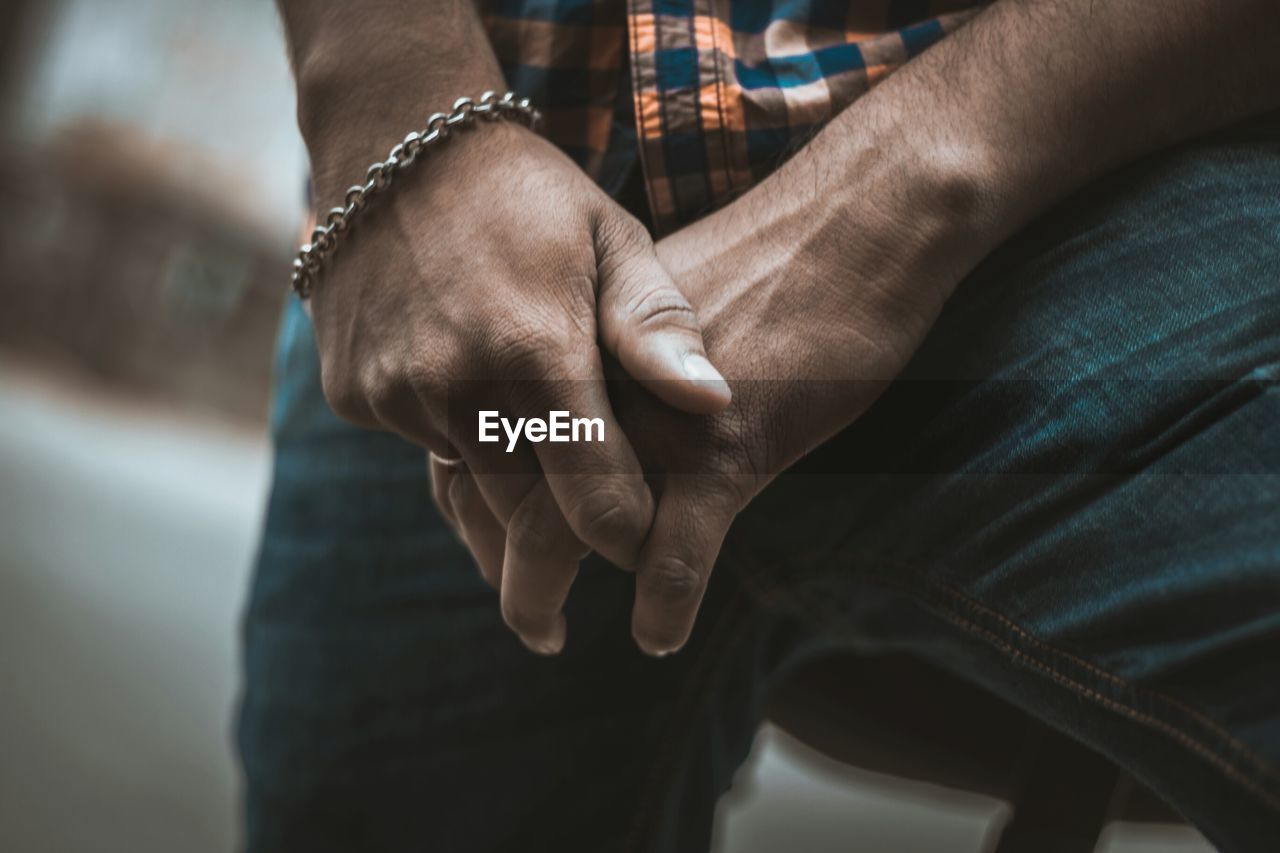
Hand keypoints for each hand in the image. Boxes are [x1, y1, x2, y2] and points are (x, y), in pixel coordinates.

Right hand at [308, 119, 731, 651]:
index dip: (626, 537)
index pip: (596, 501)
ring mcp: (396, 392)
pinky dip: (453, 447)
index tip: (641, 547)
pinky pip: (420, 450)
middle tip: (558, 611)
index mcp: (539, 350)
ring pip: (470, 489)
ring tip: (527, 511)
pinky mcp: (354, 395)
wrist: (397, 146)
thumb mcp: (613, 240)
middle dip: (556, 555)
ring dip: (506, 495)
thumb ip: (659, 326)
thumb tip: (716, 405)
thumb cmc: (531, 198)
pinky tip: (469, 408)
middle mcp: (458, 384)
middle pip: (527, 517)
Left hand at [432, 126, 990, 654]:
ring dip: (541, 593)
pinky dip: (662, 604)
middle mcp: (599, 381)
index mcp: (576, 343)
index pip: (480, 434)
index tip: (483, 551)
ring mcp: (659, 416)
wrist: (855, 221)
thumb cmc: (769, 262)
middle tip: (520, 618)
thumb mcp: (662, 302)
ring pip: (569, 527)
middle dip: (498, 564)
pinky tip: (657, 637)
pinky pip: (675, 551)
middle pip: (505, 491)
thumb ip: (616, 357)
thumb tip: (585, 405)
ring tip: (545, 638)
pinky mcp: (729, 445)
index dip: (468, 506)